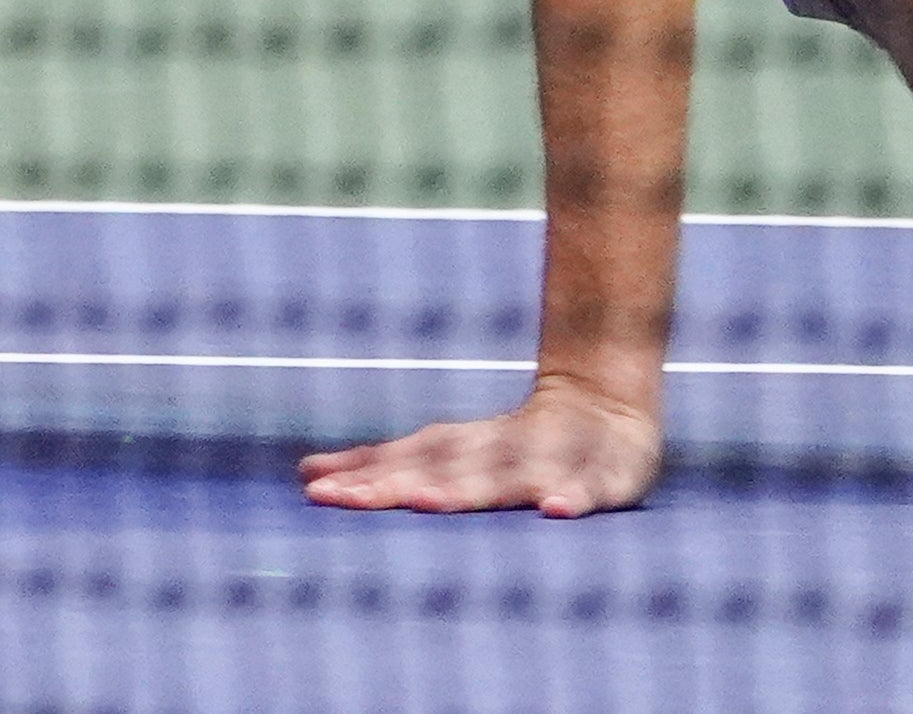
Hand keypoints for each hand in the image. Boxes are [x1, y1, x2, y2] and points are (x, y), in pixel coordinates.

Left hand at [302, 376, 663, 517]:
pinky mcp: (604, 475)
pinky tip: (554, 511)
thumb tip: (304, 473)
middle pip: (441, 469)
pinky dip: (572, 497)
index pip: (405, 458)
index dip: (361, 472)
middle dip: (395, 483)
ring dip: (467, 489)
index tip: (313, 488)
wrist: (608, 402)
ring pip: (504, 476)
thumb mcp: (450, 449)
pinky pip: (590, 489)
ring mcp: (552, 461)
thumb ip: (386, 462)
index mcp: (462, 448)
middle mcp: (499, 452)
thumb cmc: (516, 442)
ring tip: (426, 503)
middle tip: (346, 499)